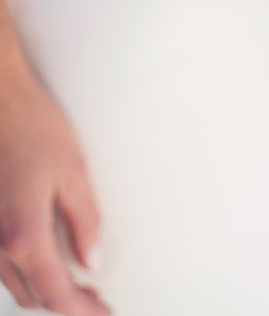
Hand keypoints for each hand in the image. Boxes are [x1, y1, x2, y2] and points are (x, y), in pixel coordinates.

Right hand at [0, 59, 110, 314]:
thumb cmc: (33, 126)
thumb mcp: (74, 172)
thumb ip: (85, 223)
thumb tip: (91, 262)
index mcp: (24, 235)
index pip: (56, 294)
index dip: (83, 311)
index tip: (104, 312)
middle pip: (32, 295)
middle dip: (66, 303)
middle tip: (97, 298)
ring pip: (13, 283)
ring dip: (43, 289)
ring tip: (78, 283)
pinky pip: (1, 263)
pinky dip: (24, 271)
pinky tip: (45, 261)